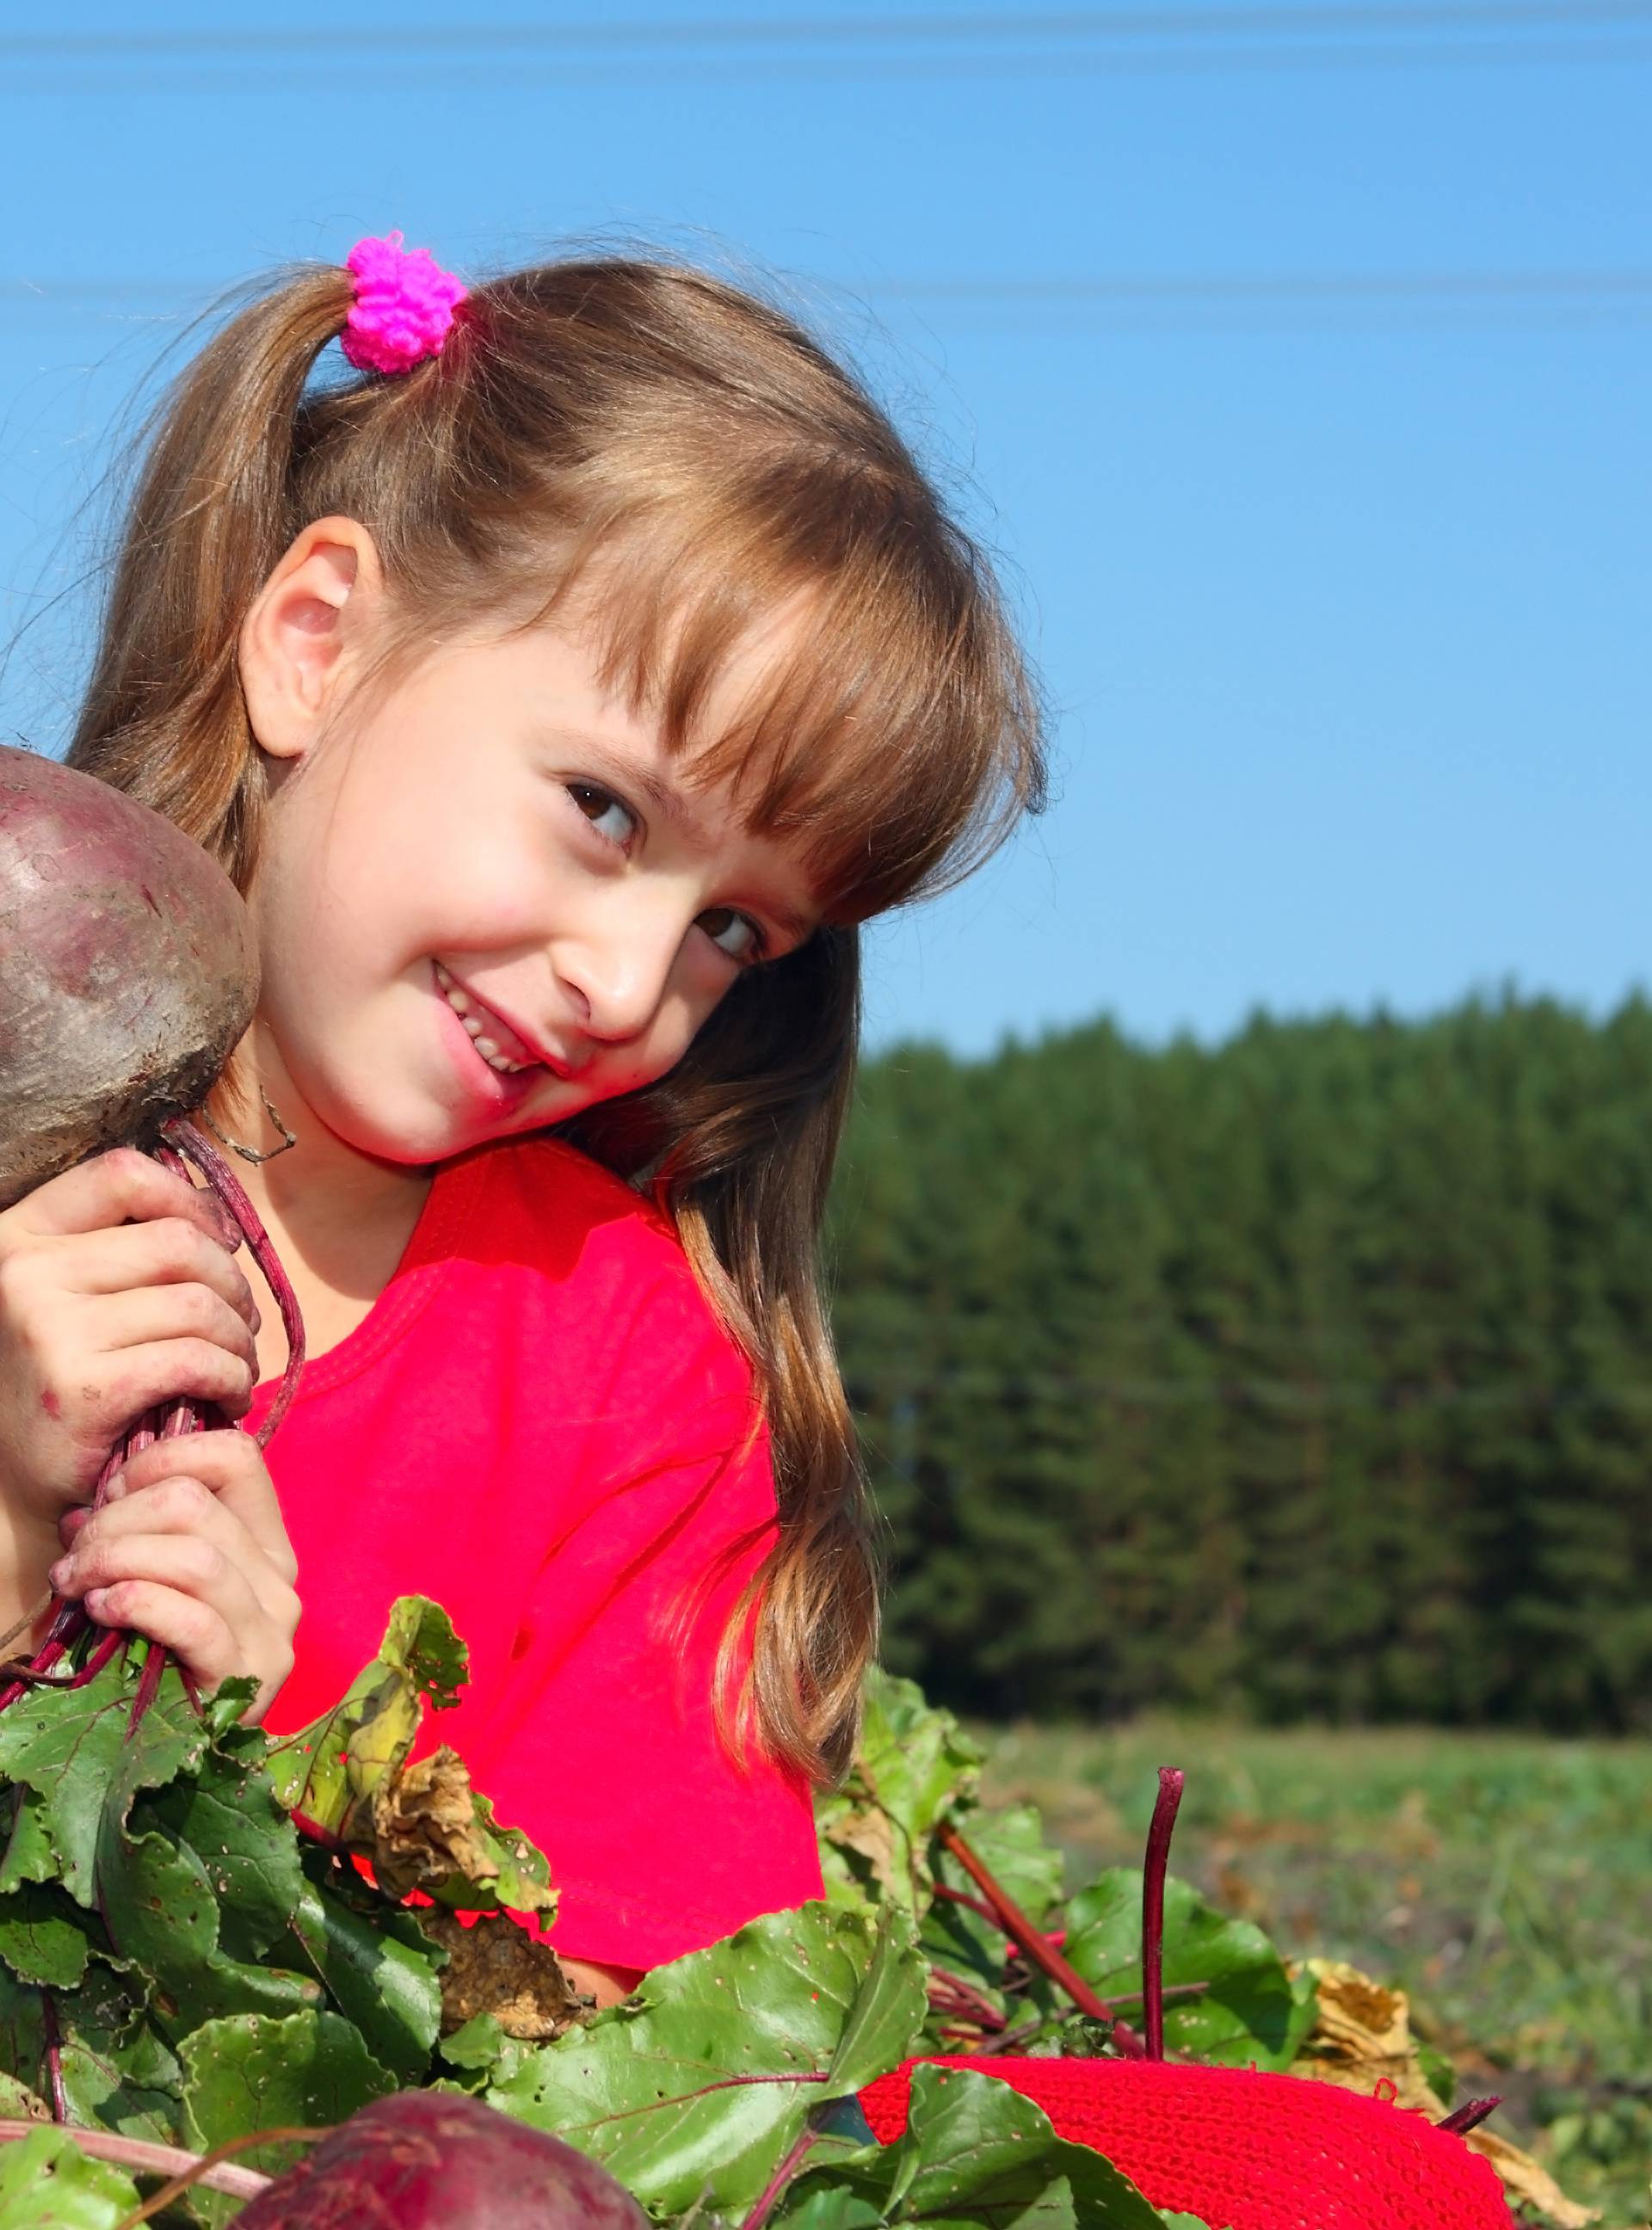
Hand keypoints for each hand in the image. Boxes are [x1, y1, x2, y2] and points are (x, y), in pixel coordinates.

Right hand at [0, 1147, 261, 1522]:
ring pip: (198, 1305)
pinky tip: (227, 1398)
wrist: (14, 1490)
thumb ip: (126, 1251)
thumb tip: (217, 1212)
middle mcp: (23, 1272)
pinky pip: (197, 1360)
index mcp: (18, 1236)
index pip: (122, 1174)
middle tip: (243, 1325)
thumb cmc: (63, 1384)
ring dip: (240, 1339)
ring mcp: (49, 1327)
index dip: (188, 1201)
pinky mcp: (84, 1386)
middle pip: (178, 1243)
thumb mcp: (74, 1300)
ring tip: (236, 1367)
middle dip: (232, 1285)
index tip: (218, 1241)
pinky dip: (232, 1378)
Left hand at [49, 1428, 299, 1722]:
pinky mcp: (248, 1673)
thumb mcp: (156, 1577)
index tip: (114, 1491)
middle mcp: (279, 1577)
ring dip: (114, 1560)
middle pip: (193, 1504)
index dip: (164, 1457)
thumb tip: (95, 1498)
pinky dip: (137, 1603)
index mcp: (264, 1541)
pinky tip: (103, 1610)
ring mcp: (272, 1627)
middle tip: (77, 1554)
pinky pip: (191, 1618)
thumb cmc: (160, 1655)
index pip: (236, 1456)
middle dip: (115, 1520)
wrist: (180, 1754)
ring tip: (77, 1583)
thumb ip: (136, 1530)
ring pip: (193, 1556)